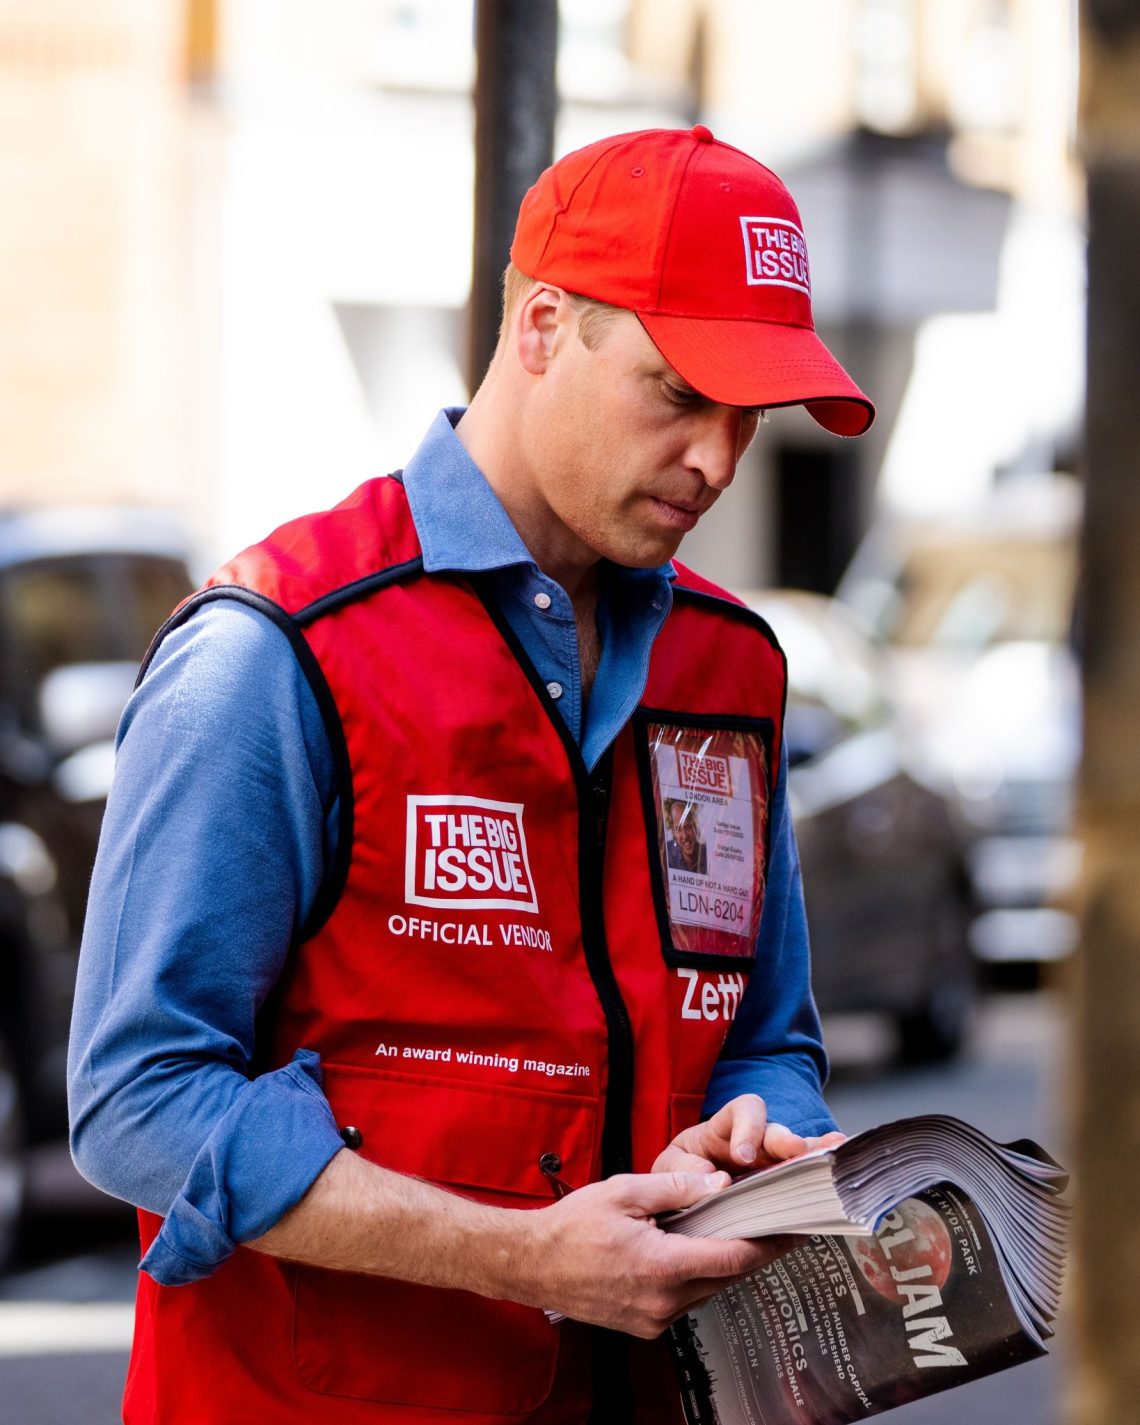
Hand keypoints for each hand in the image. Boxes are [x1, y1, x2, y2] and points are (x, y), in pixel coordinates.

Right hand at [513, 1170, 793, 1337]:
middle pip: (726, 1277)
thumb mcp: (624, 1192)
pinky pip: (685, 1299)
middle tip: (775, 1223)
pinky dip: (697, 1276)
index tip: (794, 1229)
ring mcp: (653, 1319)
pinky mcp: (644, 1325)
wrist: (530, 1264)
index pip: (732, 1259)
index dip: (768, 1244)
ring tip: (737, 1231)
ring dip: (724, 1264)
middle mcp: (663, 1302)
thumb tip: (719, 1183)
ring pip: (707, 1289)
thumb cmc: (572, 1226)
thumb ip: (675, 1189)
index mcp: (661, 1266)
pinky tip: (694, 1251)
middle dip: (752, 1251)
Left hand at [651, 1093, 845, 1175]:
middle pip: (776, 1131)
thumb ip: (683, 1171)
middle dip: (786, 1140)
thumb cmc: (678, 1174)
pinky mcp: (783, 1188)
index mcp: (724, 1129)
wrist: (682, 1199)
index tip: (742, 1157)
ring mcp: (772, 1164)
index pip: (743, 1111)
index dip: (747, 1128)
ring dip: (814, 1154)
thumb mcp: (670, 1168)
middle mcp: (755, 1142)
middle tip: (797, 1151)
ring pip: (797, 1153)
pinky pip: (804, 1179)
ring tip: (835, 1151)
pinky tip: (839, 1171)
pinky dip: (819, 1176)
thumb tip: (713, 1181)